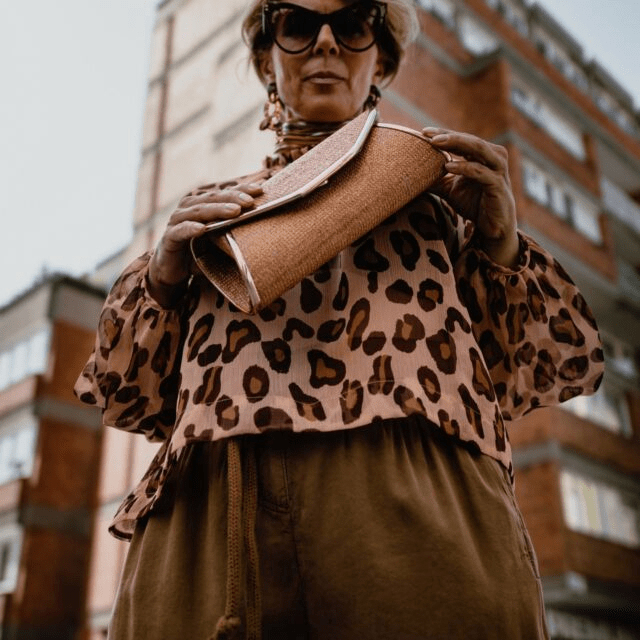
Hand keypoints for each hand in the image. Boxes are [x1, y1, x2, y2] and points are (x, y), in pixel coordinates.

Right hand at [148, 182, 262, 305]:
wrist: (172, 270)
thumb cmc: (199, 250)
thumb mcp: (219, 239)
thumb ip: (234, 230)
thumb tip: (266, 227)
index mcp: (203, 204)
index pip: (224, 193)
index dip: (241, 189)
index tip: (261, 190)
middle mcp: (189, 208)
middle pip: (212, 198)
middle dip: (233, 197)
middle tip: (250, 201)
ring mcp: (177, 222)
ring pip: (197, 211)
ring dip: (216, 210)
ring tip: (234, 212)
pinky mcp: (169, 238)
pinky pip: (180, 231)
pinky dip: (190, 229)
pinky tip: (201, 229)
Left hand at [422, 128, 518, 267]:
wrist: (492, 227)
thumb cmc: (474, 203)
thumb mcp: (450, 189)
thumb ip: (436, 180)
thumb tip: (410, 175)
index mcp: (482, 155)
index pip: (462, 139)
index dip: (444, 133)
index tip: (424, 132)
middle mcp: (493, 157)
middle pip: (470, 140)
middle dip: (449, 135)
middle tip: (429, 134)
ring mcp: (497, 170)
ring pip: (478, 149)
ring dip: (457, 143)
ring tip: (436, 143)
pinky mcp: (498, 185)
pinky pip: (481, 172)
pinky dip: (464, 167)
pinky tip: (448, 166)